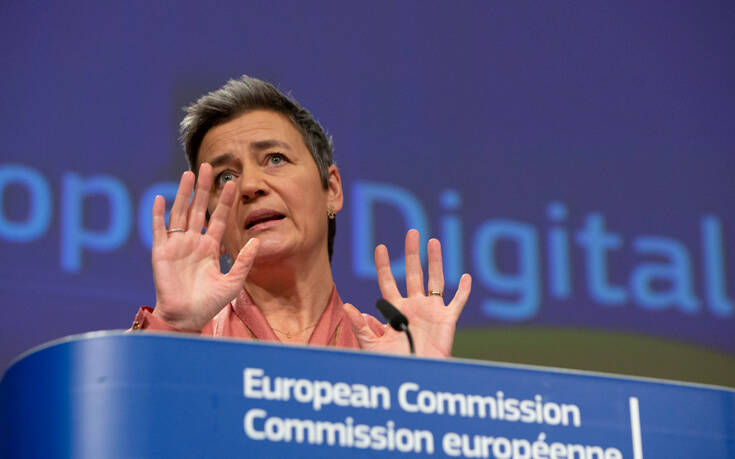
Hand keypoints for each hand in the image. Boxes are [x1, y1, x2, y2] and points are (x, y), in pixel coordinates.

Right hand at [151, 163, 258, 330]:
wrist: (186, 318)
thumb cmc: (209, 303)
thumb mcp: (233, 282)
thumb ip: (244, 262)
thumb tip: (257, 241)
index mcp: (210, 247)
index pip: (219, 218)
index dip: (225, 201)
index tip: (233, 182)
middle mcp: (193, 242)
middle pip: (199, 209)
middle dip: (204, 189)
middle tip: (209, 167)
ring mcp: (177, 246)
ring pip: (180, 213)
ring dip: (184, 194)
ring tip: (189, 175)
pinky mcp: (161, 253)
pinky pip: (159, 230)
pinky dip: (158, 214)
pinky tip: (160, 198)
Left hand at [344, 229, 471, 356]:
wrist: (414, 377)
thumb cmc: (392, 364)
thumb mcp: (372, 346)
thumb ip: (362, 327)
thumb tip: (349, 307)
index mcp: (395, 310)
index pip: (388, 282)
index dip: (384, 265)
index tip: (381, 248)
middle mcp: (414, 306)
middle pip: (413, 273)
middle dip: (412, 253)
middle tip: (412, 233)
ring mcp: (431, 311)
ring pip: (435, 280)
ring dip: (435, 261)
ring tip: (434, 242)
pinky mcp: (447, 321)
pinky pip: (457, 302)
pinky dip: (463, 291)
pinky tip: (465, 277)